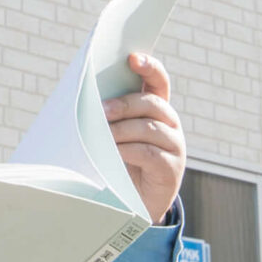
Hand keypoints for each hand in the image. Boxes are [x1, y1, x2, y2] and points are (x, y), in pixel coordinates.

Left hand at [105, 52, 184, 221]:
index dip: (149, 67)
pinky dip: (128, 151)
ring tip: (101, 136)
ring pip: (148, 128)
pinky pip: (149, 152)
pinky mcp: (171, 168)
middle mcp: (170, 123)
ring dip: (121, 130)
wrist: (133, 204)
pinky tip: (114, 154)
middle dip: (123, 104)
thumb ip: (109, 117)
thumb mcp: (114, 136)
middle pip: (150, 103)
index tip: (132, 57)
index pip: (158, 81)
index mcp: (156, 109)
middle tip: (100, 111)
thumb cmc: (120, 163)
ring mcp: (174, 145)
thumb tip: (86, 101)